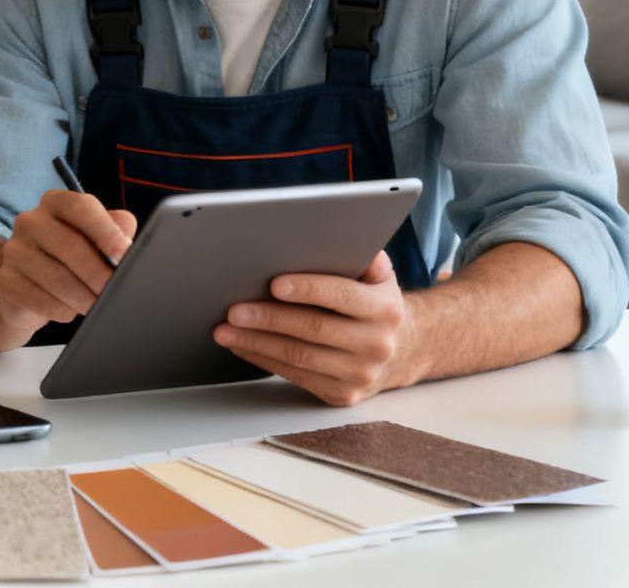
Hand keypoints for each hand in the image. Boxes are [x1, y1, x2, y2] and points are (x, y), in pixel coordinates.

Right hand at [0, 189, 137, 332]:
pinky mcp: (6, 281)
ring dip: (83, 297)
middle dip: (99, 274)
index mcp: (56, 202)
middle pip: (71, 247)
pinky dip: (62, 310)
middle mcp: (30, 221)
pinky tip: (70, 310)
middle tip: (115, 291)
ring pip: (57, 278)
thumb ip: (116, 229)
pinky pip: (39, 299)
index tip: (124, 253)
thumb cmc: (69, 256)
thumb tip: (129, 242)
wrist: (27, 283)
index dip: (105, 231)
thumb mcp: (95, 237)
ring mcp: (14, 250)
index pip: (81, 207)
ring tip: (97, 305)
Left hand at [212, 251, 417, 406]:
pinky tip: (243, 346)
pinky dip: (264, 359)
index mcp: (385, 309)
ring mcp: (359, 374)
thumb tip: (340, 235)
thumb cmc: (375, 305)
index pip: (342, 296)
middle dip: (268, 318)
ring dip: (257, 342)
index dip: (307, 289)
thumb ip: (363, 258)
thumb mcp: (379, 278)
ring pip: (299, 357)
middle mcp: (376, 344)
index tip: (274, 284)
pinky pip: (296, 376)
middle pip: (313, 329)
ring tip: (226, 330)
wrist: (402, 352)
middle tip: (234, 309)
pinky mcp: (341, 394)